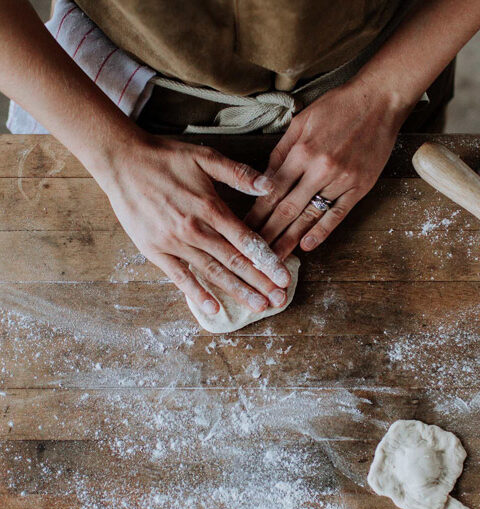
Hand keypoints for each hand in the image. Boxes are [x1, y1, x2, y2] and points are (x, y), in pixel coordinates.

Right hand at [88, 134, 291, 314]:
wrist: (122, 161)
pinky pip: (180, 277)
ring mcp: (174, 243)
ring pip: (212, 272)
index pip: (247, 241)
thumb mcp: (205, 156)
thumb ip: (238, 173)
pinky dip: (197, 293)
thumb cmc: (166, 158)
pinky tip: (213, 308)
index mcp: (211, 207)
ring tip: (258, 307)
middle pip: (234, 261)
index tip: (284, 278)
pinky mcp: (155, 251)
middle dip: (260, 283)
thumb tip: (270, 186)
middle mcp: (195, 229)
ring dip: (237, 291)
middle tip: (279, 301)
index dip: (268, 261)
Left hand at [244, 77, 410, 258]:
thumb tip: (263, 180)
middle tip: (254, 253)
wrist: (380, 100)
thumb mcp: (302, 121)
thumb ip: (281, 152)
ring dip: (290, 239)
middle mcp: (319, 169)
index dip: (257, 213)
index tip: (244, 229)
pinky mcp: (359, 188)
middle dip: (268, 233)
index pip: (272, 190)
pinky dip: (321, 232)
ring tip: (275, 257)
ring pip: (309, 216)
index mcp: (302, 151)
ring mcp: (341, 180)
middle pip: (287, 209)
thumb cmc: (338, 106)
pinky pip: (337, 214)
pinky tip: (307, 246)